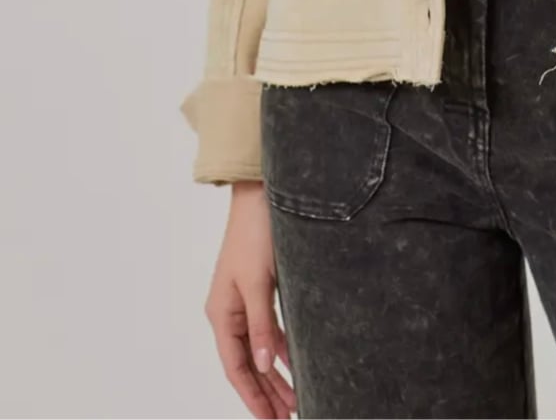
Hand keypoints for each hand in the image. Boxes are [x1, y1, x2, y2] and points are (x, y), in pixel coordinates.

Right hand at [203, 179, 296, 418]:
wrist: (261, 194)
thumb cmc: (256, 233)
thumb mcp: (258, 282)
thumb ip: (262, 324)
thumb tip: (264, 365)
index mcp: (221, 313)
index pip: (236, 367)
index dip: (252, 396)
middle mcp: (231, 312)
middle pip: (248, 364)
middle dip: (267, 394)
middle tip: (288, 419)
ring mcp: (246, 302)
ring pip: (261, 350)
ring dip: (277, 376)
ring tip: (295, 403)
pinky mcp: (262, 290)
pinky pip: (271, 330)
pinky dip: (283, 350)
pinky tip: (297, 365)